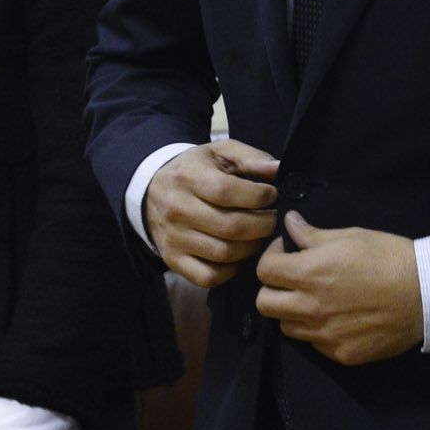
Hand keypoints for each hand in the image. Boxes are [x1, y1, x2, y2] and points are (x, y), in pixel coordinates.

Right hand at [145, 139, 279, 288]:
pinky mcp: (173, 259)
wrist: (151, 192)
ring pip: (224, 253)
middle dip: (263, 225)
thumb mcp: (220, 153)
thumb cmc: (195, 170)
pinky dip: (229, 271)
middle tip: (273, 219)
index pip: (227, 192)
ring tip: (258, 235)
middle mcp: (178, 209)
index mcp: (189, 178)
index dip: (259, 196)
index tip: (272, 195)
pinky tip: (237, 255)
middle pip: (231, 227)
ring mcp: (174, 238)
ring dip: (251, 248)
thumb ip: (251, 158)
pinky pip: (207, 277)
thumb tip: (278, 169)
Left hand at [254, 212, 423, 365]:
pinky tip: (339, 317)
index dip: (271, 257)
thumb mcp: (351, 236)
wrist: (428, 293)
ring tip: (316, 300)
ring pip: (286, 327)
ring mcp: (325, 335)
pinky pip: (315, 344)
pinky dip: (319, 331)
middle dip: (273, 289)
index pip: (264, 270)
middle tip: (293, 280)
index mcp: (310, 273)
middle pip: (264, 304)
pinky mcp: (341, 353)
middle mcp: (311, 307)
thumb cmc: (390, 257)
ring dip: (293, 312)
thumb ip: (312, 235)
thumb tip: (290, 224)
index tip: (286, 253)